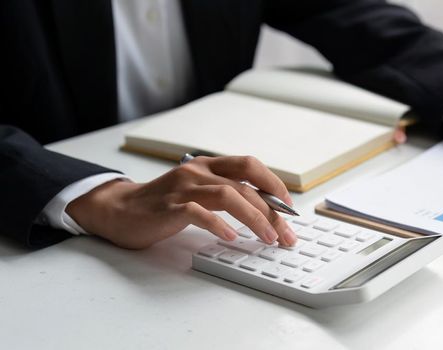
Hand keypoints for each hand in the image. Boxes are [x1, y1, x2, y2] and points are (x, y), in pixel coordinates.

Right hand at [67, 156, 297, 248]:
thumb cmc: (162, 205)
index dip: (273, 183)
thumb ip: (225, 194)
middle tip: (287, 234)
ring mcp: (182, 188)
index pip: (249, 165)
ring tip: (268, 237)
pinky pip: (198, 213)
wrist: (118, 210)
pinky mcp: (168, 207)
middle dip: (272, 212)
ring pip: (228, 196)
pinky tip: (231, 237)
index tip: (289, 206)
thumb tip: (264, 210)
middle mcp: (197, 172)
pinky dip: (218, 224)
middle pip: (245, 186)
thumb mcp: (198, 191)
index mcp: (207, 165)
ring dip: (254, 218)